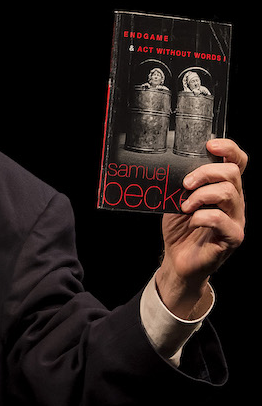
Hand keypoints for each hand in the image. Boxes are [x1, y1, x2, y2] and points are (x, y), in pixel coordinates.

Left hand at [158, 139, 247, 317]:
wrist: (178, 260)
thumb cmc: (179, 228)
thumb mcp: (176, 199)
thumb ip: (180, 183)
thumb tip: (168, 165)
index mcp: (223, 188)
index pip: (237, 162)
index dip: (229, 149)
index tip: (210, 145)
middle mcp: (234, 201)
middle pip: (233, 173)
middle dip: (207, 173)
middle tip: (186, 184)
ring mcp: (236, 219)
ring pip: (229, 194)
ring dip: (202, 196)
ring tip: (185, 206)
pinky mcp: (232, 237)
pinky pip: (222, 220)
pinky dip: (202, 217)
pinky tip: (191, 221)